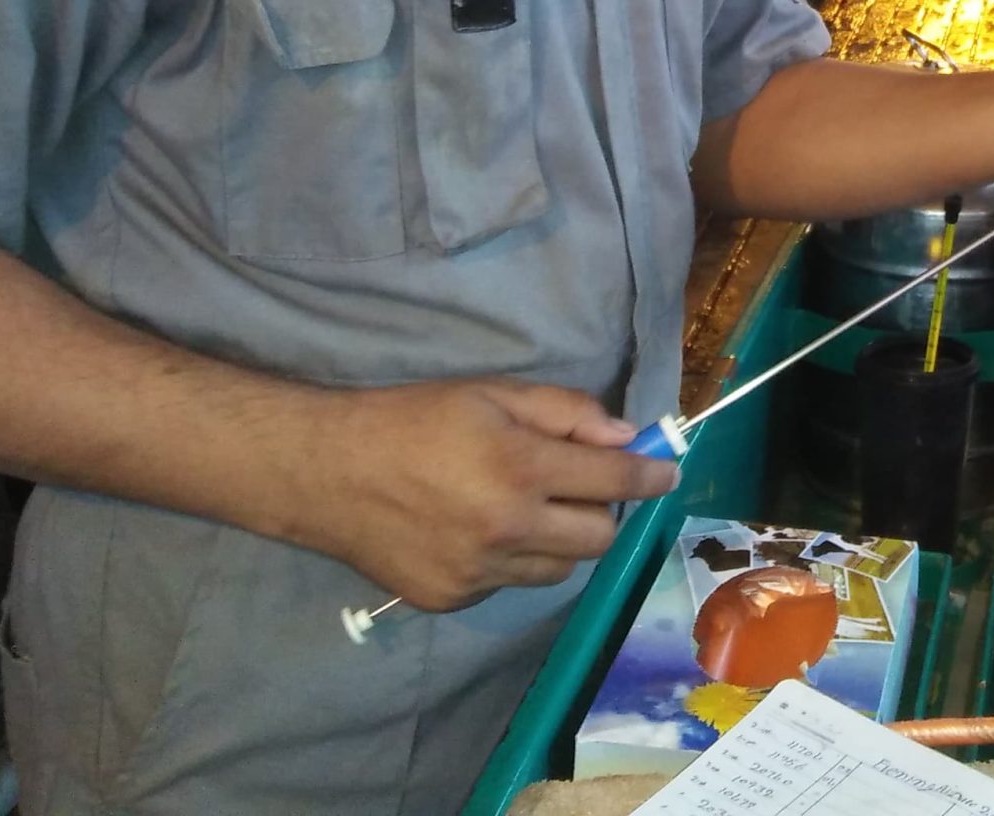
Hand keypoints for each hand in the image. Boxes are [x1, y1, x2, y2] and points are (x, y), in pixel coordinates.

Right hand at [306, 380, 676, 610]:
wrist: (326, 472)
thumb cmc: (411, 419)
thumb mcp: (490, 394)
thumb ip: (564, 413)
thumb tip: (624, 439)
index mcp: (519, 468)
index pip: (612, 483)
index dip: (649, 478)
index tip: (667, 475)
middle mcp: (506, 528)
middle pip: (596, 540)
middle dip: (600, 512)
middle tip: (576, 487)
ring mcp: (478, 573)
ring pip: (557, 570)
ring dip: (557, 541)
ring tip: (521, 507)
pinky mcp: (452, 599)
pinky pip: (509, 584)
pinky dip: (510, 560)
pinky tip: (476, 530)